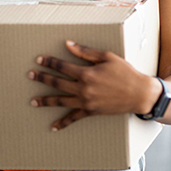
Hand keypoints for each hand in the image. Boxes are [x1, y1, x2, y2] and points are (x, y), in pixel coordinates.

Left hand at [28, 40, 160, 130]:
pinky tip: (53, 126)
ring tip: (32, 101)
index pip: (62, 66)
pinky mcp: (91, 112)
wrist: (139, 94)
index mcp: (87, 73)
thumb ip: (85, 52)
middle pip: (57, 82)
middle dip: (42, 78)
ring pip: (60, 101)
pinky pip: (74, 118)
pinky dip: (63, 123)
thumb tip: (68, 44)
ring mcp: (86, 102)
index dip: (49, 62)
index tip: (39, 59)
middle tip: (30, 75)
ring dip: (45, 101)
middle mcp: (83, 88)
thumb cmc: (125, 72)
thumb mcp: (107, 57)